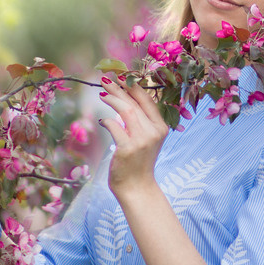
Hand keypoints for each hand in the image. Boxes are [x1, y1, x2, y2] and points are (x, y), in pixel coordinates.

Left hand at [97, 76, 169, 199]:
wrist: (137, 187)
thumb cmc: (139, 162)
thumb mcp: (147, 140)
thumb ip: (140, 122)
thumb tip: (123, 101)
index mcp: (161, 127)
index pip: (147, 101)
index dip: (134, 87)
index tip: (122, 77)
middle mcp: (154, 131)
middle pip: (135, 103)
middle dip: (119, 88)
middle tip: (106, 79)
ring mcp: (142, 140)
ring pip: (126, 110)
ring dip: (112, 99)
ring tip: (102, 92)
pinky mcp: (127, 148)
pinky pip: (114, 126)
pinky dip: (107, 121)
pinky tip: (103, 120)